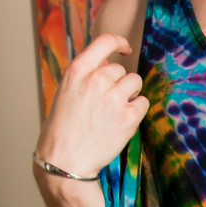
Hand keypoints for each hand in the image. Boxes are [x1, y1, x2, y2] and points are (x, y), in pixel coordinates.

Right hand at [35, 34, 148, 177]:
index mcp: (76, 72)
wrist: (64, 164)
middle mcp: (96, 81)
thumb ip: (87, 76)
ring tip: (112, 112)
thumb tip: (110, 62)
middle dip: (118, 83)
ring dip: (129, 94)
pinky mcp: (128, 117)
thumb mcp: (66, 94)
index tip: (124, 49)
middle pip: (121, 70)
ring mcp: (114, 98)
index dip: (119, 43)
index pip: (105, 42)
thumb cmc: (61, 131)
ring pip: (135, 82)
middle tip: (105, 103)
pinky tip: (120, 122)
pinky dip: (136, 110)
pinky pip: (143, 102)